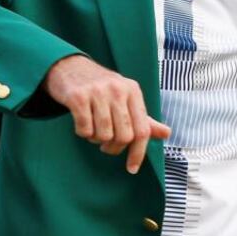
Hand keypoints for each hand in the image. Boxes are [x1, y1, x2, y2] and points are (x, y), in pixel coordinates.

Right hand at [43, 55, 170, 173]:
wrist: (69, 66)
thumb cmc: (101, 87)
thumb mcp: (125, 97)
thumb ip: (144, 118)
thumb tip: (167, 133)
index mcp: (133, 91)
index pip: (142, 130)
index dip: (138, 153)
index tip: (132, 168)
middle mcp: (118, 89)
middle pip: (124, 136)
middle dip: (114, 147)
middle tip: (106, 144)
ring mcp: (97, 92)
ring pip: (104, 135)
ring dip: (97, 140)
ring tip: (93, 130)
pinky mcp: (78, 97)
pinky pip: (84, 129)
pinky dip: (82, 133)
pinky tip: (81, 123)